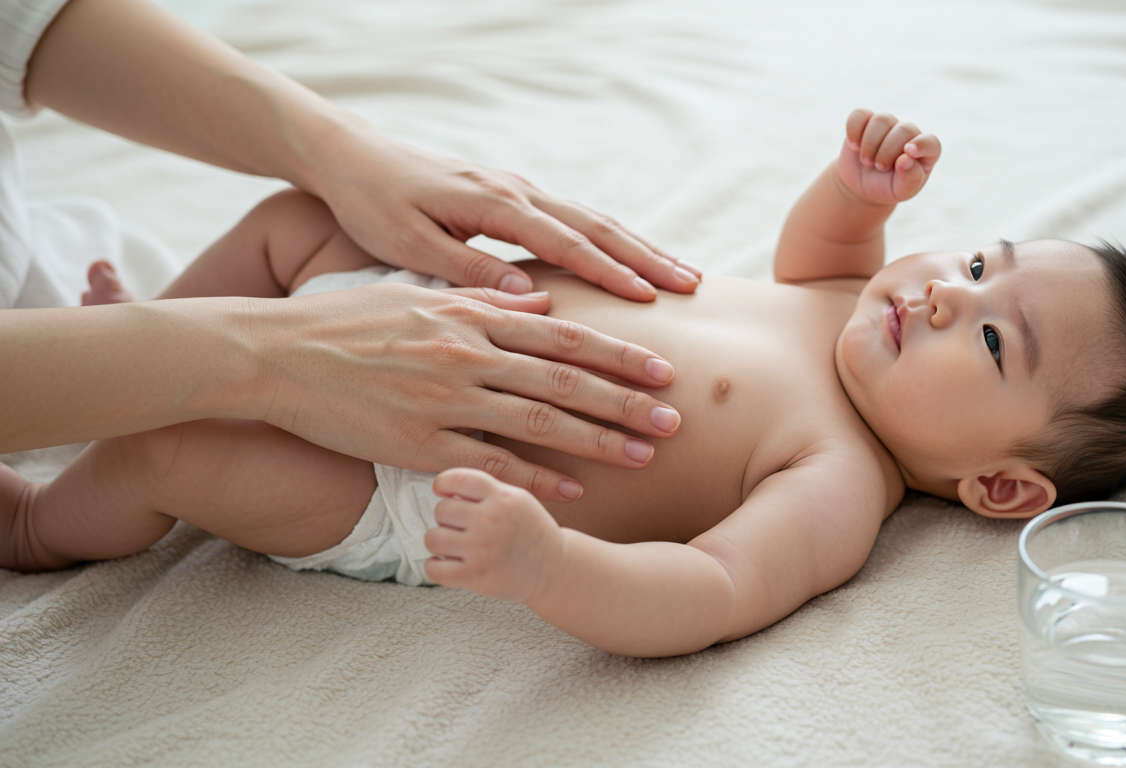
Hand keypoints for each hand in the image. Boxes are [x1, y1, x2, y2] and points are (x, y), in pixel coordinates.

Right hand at [255, 281, 682, 501]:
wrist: (275, 353)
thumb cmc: (347, 320)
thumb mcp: (419, 294)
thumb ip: (483, 300)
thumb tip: (539, 304)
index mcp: (473, 317)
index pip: (565, 336)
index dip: (620, 354)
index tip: (664, 369)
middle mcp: (469, 355)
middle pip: (566, 381)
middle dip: (627, 403)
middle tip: (677, 420)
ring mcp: (445, 401)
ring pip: (539, 422)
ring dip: (598, 442)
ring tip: (645, 456)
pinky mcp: (419, 443)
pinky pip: (490, 463)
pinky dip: (535, 478)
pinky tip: (573, 492)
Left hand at [310, 129, 701, 302]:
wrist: (351, 156)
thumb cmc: (372, 204)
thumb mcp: (408, 244)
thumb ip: (468, 269)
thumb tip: (528, 297)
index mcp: (495, 204)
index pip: (567, 244)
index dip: (611, 274)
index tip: (651, 300)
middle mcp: (517, 192)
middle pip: (597, 227)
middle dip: (647, 258)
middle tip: (693, 287)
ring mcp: (519, 190)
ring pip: (593, 220)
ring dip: (639, 247)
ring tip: (682, 275)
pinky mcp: (513, 196)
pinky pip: (575, 219)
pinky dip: (612, 240)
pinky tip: (632, 259)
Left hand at [423, 469, 563, 601]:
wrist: (555, 569)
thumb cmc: (531, 532)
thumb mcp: (517, 499)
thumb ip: (486, 491)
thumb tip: (445, 492)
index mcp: (502, 497)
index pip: (457, 479)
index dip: (442, 483)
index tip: (441, 492)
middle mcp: (491, 520)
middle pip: (441, 510)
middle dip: (446, 518)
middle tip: (459, 527)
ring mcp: (481, 549)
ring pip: (433, 538)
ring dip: (439, 542)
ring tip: (453, 546)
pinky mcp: (475, 577)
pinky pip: (434, 568)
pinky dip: (436, 566)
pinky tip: (448, 564)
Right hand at [837, 109, 940, 206]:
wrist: (863, 185)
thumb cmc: (888, 188)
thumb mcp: (902, 191)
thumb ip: (910, 178)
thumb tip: (906, 160)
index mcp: (925, 152)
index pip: (930, 142)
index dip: (921, 144)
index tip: (907, 152)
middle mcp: (909, 134)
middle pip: (904, 129)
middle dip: (888, 151)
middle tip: (880, 167)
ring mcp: (888, 125)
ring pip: (882, 120)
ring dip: (870, 143)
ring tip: (867, 161)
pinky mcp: (866, 121)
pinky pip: (860, 115)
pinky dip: (854, 130)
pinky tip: (855, 147)